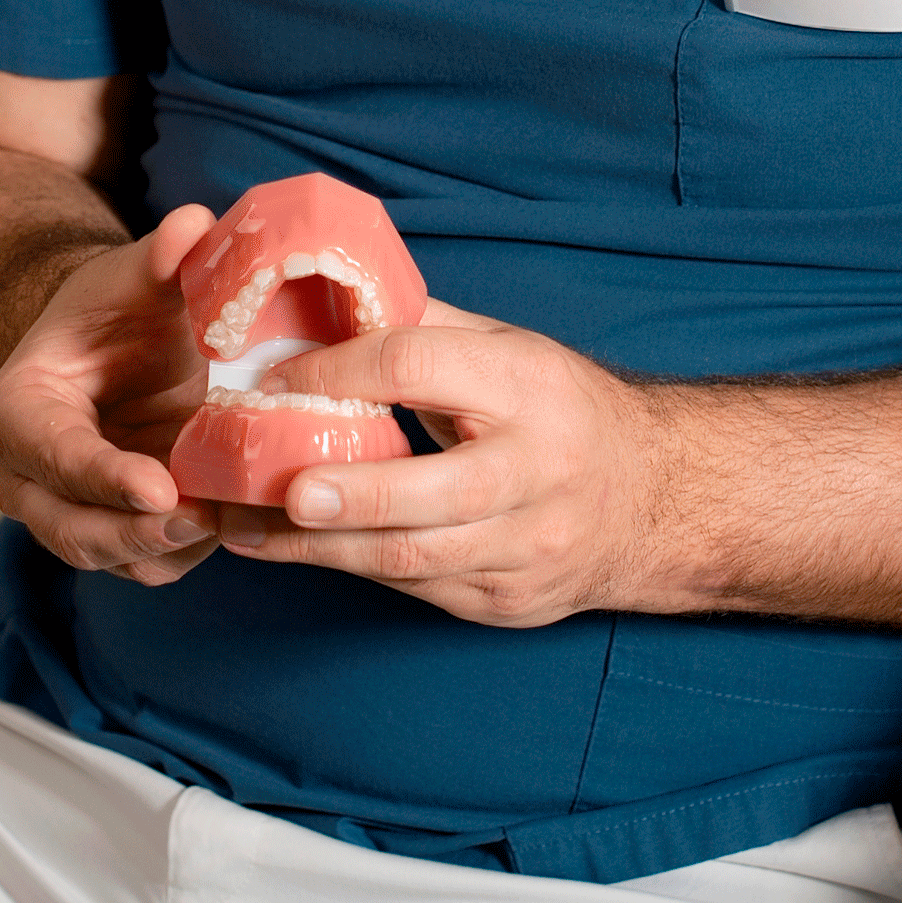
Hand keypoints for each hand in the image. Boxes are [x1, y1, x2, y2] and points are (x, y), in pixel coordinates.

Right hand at [0, 204, 222, 586]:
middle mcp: (31, 476)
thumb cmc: (118, 307)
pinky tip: (240, 522)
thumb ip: (162, 255)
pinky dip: (191, 554)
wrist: (125, 343)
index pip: (52, 453)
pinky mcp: (120, 531)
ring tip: (231, 523)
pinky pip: (149, 564)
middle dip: (133, 535)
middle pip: (69, 528)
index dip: (103, 477)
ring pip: (110, 559)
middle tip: (202, 521)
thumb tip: (194, 224)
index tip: (159, 488)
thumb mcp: (135, 276)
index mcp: (19, 410)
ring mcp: (73, 511)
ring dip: (169, 550)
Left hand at [214, 302, 669, 625]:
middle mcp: (536, 471)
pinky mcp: (505, 601)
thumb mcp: (510, 349)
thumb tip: (324, 301)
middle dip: (353, 494)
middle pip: (436, 491)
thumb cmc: (562, 408)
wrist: (655, 499)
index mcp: (529, 386)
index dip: (344, 372)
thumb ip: (424, 327)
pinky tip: (297, 552)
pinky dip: (352, 570)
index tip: (277, 380)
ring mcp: (526, 548)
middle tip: (283, 490)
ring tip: (247, 531)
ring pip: (415, 559)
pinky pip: (418, 588)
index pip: (423, 367)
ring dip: (322, 548)